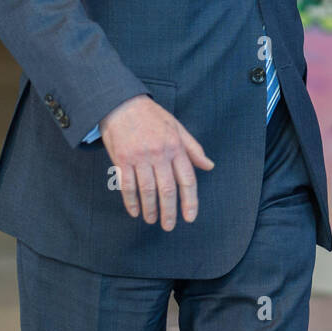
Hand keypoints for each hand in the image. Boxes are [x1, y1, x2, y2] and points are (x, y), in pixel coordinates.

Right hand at [99, 94, 213, 228]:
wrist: (122, 104)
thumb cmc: (152, 117)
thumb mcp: (177, 128)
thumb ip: (193, 149)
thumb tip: (209, 166)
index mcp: (176, 147)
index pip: (187, 179)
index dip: (190, 201)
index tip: (190, 217)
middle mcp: (159, 154)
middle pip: (167, 189)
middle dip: (170, 211)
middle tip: (169, 226)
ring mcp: (140, 157)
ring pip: (147, 190)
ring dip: (150, 209)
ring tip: (151, 220)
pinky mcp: (122, 160)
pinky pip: (127, 186)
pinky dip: (131, 201)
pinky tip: (135, 211)